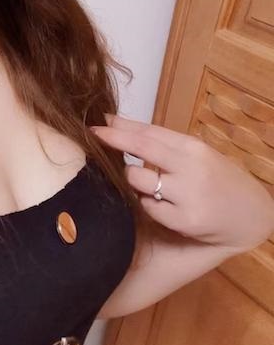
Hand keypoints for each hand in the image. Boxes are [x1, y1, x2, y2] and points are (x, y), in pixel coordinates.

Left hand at [90, 113, 273, 252]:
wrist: (250, 213)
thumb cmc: (215, 178)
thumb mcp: (193, 154)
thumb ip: (158, 141)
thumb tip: (114, 123)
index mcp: (192, 147)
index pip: (149, 132)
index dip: (119, 128)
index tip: (97, 123)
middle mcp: (191, 167)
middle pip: (142, 148)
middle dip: (113, 140)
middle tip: (94, 137)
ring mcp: (189, 195)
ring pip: (139, 181)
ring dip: (130, 180)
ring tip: (137, 181)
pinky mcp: (186, 221)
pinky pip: (149, 208)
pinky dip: (147, 204)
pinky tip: (156, 203)